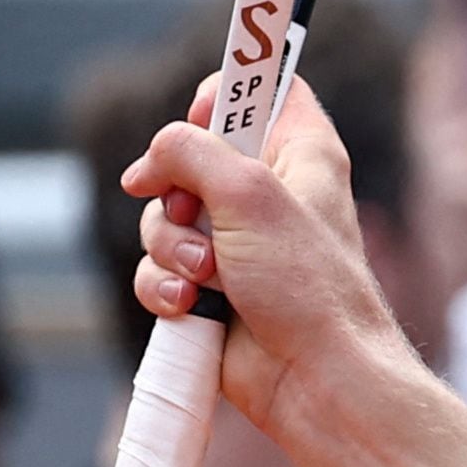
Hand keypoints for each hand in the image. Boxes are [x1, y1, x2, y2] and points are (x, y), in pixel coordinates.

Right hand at [128, 76, 411, 428]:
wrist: (315, 378)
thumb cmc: (306, 285)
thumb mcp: (249, 195)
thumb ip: (191, 152)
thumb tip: (152, 162)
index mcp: (302, 154)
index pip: (263, 88)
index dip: (225, 94)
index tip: (203, 118)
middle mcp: (269, 193)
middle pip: (188, 155)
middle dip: (174, 190)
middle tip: (196, 214)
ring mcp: (236, 243)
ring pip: (163, 217)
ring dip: (170, 247)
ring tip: (206, 274)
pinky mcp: (209, 288)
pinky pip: (158, 269)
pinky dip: (165, 286)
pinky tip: (191, 306)